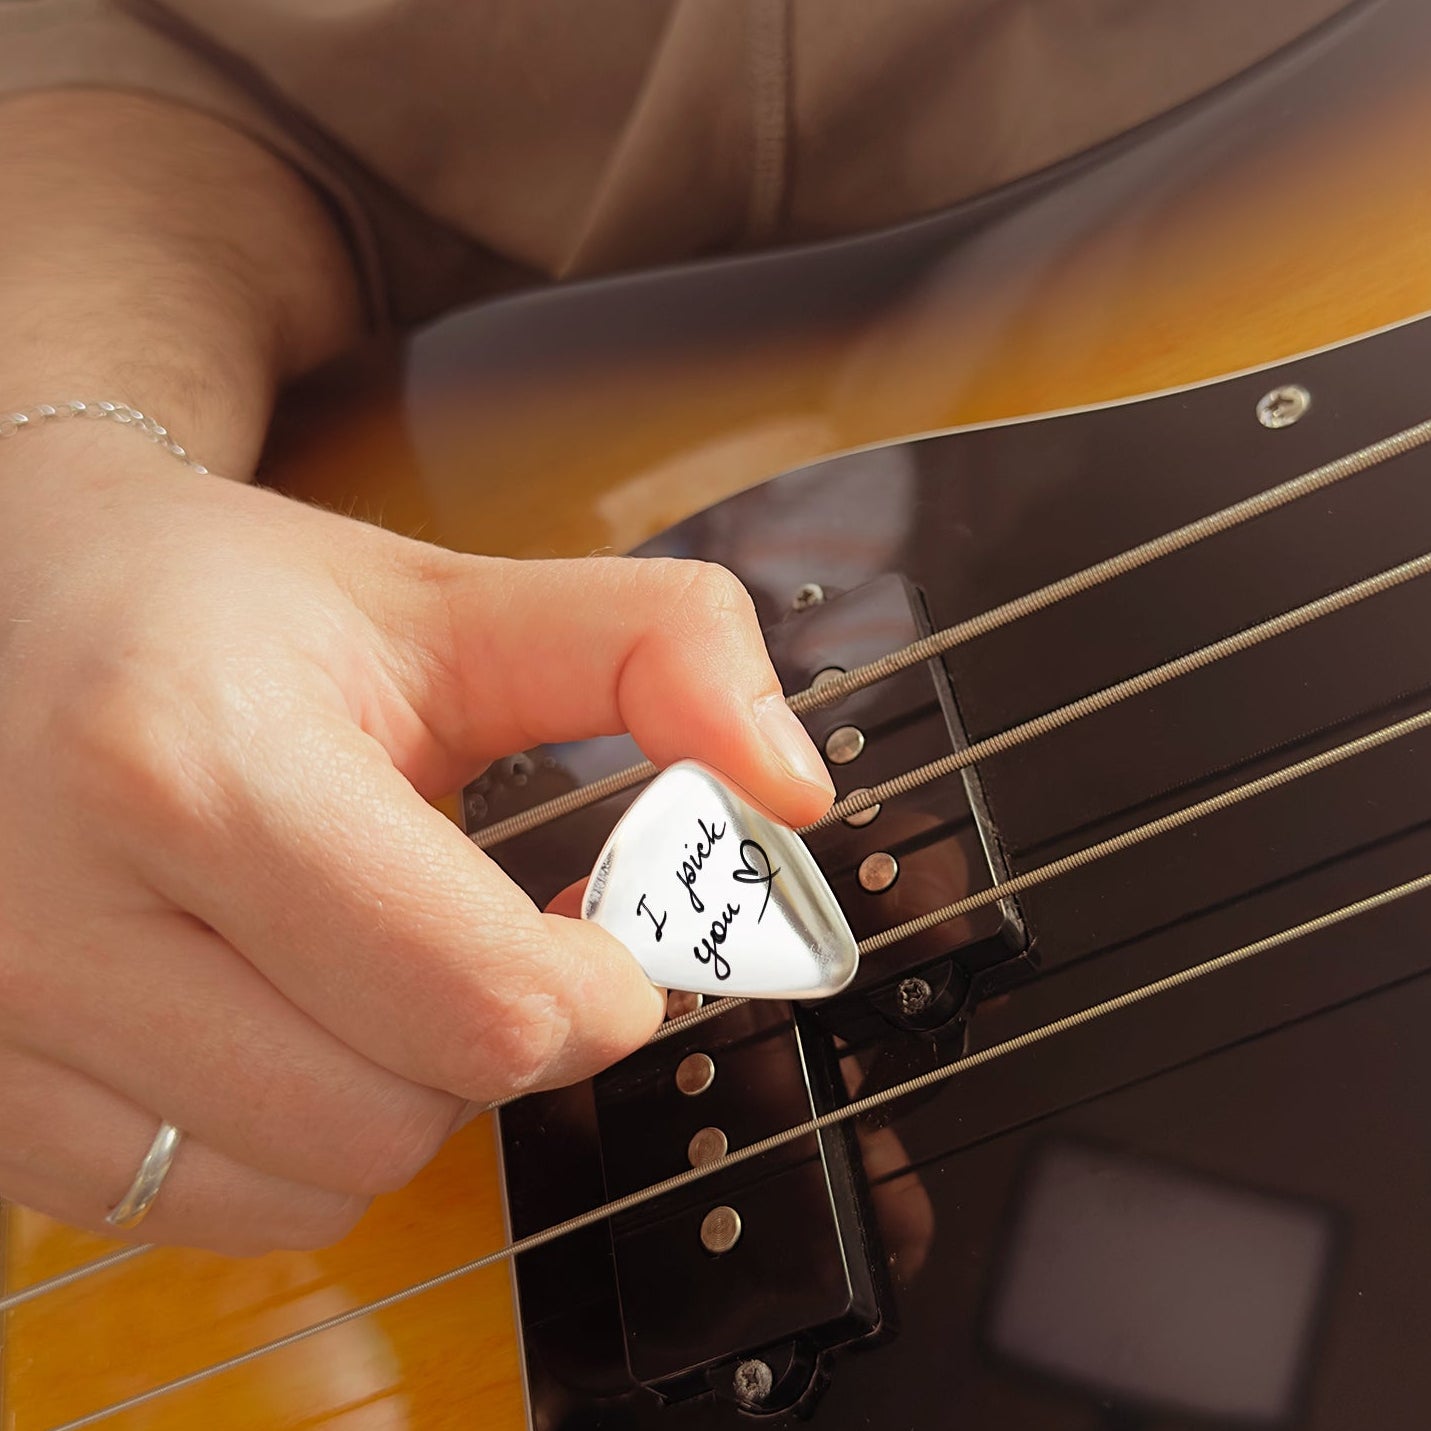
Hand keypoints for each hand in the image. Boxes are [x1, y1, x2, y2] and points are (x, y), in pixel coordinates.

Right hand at [0, 423, 833, 1253]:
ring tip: (371, 960)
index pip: (478, 1000)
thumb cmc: (231, 608)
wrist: (19, 606)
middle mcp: (66, 918)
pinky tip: (285, 1014)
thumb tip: (788, 789)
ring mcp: (9, 1026)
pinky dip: (297, 1137)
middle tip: (485, 931)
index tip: (601, 932)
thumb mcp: (451, 597)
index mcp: (197, 764)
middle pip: (402, 1113)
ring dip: (401, 1090)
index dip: (599, 988)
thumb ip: (655, 654)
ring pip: (316, 1182)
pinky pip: (212, 1206)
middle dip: (502, 1033)